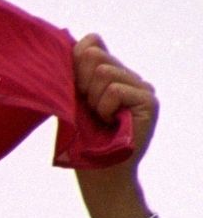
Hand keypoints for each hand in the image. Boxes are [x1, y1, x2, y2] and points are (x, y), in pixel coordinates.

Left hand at [73, 33, 158, 217]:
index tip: (73, 90)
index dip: (75, 61)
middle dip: (80, 83)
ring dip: (92, 100)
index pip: (92, 42)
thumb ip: (73, 73)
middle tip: (88, 109)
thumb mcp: (70, 100)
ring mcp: (141, 87)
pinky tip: (110, 122)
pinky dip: (104, 107)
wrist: (100, 174)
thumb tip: (69, 42)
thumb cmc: (81, 140)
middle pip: (94, 55)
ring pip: (103, 72)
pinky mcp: (148, 101)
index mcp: (110, 73)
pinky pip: (115, 90)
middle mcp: (129, 76)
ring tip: (100, 118)